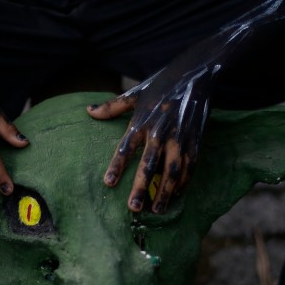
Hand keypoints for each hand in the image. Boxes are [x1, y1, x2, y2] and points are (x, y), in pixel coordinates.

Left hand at [87, 65, 214, 213]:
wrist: (196, 74)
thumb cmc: (161, 83)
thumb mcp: (136, 92)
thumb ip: (112, 106)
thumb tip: (88, 111)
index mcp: (142, 120)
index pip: (126, 147)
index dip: (117, 166)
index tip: (108, 183)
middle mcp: (160, 131)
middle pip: (149, 165)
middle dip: (141, 187)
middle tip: (133, 208)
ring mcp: (180, 137)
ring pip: (171, 171)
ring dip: (164, 192)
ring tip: (156, 210)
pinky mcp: (195, 140)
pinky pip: (189, 167)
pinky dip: (182, 183)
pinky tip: (175, 195)